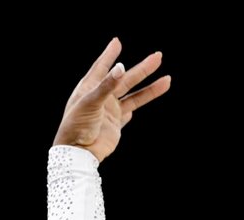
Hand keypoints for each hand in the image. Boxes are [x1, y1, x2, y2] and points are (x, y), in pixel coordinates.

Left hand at [53, 37, 170, 162]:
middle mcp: (100, 97)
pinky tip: (152, 92)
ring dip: (149, 87)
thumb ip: (106, 86)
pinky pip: (132, 109)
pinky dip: (142, 101)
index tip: (117, 42)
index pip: (100, 68)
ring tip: (167, 79)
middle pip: (124, 79)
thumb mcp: (90, 103)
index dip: (109, 55)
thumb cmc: (76, 126)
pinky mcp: (116, 123)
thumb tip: (121, 67)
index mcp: (88, 89)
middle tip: (158, 56)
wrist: (78, 153)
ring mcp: (109, 110)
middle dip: (141, 69)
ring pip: (133, 94)